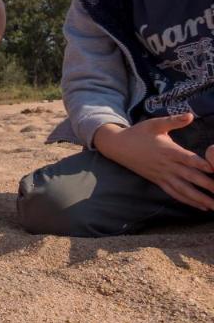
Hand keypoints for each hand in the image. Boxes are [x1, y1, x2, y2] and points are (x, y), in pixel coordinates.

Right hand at [94, 114, 213, 210]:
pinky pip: (174, 193)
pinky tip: (201, 206)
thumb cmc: (138, 133)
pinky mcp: (158, 181)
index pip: (188, 159)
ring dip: (200, 199)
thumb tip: (191, 115)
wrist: (117, 146)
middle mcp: (166, 165)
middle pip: (190, 177)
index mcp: (168, 150)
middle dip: (207, 185)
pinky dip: (188, 201)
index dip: (202, 164)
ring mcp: (162, 175)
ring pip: (184, 190)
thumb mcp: (154, 124)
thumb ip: (173, 121)